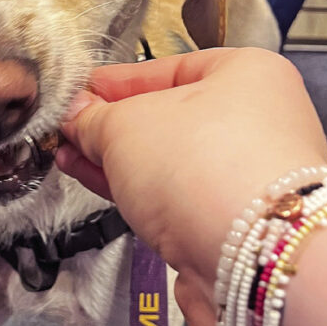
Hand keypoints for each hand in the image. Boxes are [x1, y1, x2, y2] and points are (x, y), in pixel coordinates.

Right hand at [57, 48, 326, 325]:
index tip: (78, 94)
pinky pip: (176, 201)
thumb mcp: (127, 125)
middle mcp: (258, 124)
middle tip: (68, 130)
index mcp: (248, 74)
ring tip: (70, 159)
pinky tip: (99, 186)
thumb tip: (77, 117)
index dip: (116, 82)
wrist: (251, 258)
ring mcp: (247, 178)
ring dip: (118, 164)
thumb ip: (95, 118)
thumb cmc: (205, 169)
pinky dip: (138, 195)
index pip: (169, 68)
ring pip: (170, 165)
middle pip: (170, 119)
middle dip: (112, 127)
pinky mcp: (234, 226)